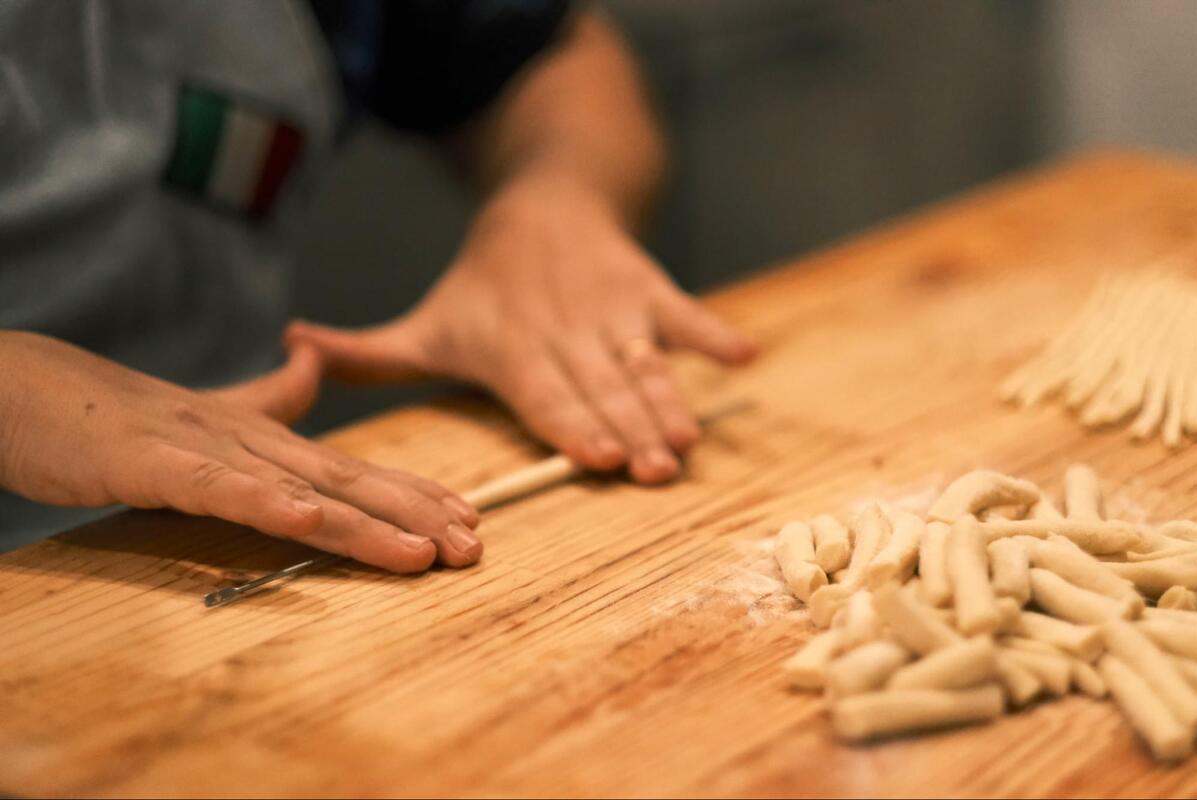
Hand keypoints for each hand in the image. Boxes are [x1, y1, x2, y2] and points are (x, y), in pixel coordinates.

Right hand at [0, 332, 480, 570]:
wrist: (25, 388)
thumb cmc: (114, 415)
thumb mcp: (204, 414)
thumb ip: (265, 398)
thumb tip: (310, 367)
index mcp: (263, 438)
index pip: (352, 469)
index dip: (413, 492)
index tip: (467, 518)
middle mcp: (249, 440)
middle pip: (347, 480)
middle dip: (415, 514)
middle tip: (473, 545)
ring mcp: (204, 449)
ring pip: (298, 488)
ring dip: (365, 520)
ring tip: (422, 549)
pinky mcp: (153, 464)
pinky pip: (216, 488)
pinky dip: (263, 502)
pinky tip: (307, 519)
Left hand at [286, 173, 757, 483]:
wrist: (543, 203)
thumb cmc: (485, 286)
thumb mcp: (428, 319)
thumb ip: (367, 352)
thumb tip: (288, 355)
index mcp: (513, 347)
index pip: (545, 393)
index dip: (573, 424)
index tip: (601, 458)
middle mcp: (566, 330)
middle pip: (603, 389)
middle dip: (633, 429)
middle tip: (659, 469)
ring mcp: (612, 308)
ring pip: (645, 363)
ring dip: (671, 401)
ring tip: (693, 440)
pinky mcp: (648, 289)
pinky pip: (685, 313)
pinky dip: (714, 333)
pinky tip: (747, 356)